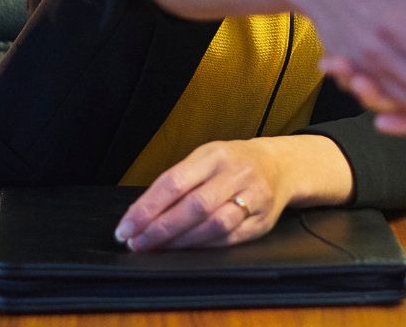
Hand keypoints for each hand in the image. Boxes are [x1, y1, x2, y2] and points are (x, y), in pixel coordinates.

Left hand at [114, 138, 328, 251]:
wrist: (279, 167)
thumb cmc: (232, 164)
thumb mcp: (205, 159)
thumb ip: (178, 182)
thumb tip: (140, 214)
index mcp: (214, 154)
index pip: (174, 182)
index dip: (146, 208)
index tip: (126, 227)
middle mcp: (236, 173)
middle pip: (194, 206)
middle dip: (160, 229)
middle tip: (137, 243)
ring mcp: (253, 197)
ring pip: (214, 225)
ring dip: (180, 242)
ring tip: (157, 249)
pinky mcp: (262, 221)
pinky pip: (229, 239)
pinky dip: (203, 247)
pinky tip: (185, 251)